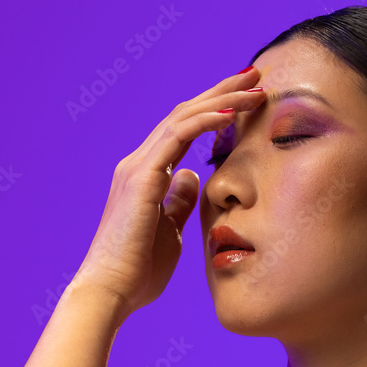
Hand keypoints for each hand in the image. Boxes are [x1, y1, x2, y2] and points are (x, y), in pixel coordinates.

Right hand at [71, 67, 267, 322]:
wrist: (110, 291)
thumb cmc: (138, 271)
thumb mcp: (169, 231)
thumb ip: (177, 201)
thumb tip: (191, 178)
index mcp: (146, 175)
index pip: (184, 130)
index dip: (216, 110)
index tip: (247, 98)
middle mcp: (139, 163)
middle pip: (185, 113)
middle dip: (222, 91)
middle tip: (255, 74)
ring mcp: (138, 167)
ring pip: (183, 117)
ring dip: (222, 99)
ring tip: (255, 86)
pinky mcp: (141, 178)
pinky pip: (178, 137)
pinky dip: (206, 121)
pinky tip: (232, 113)